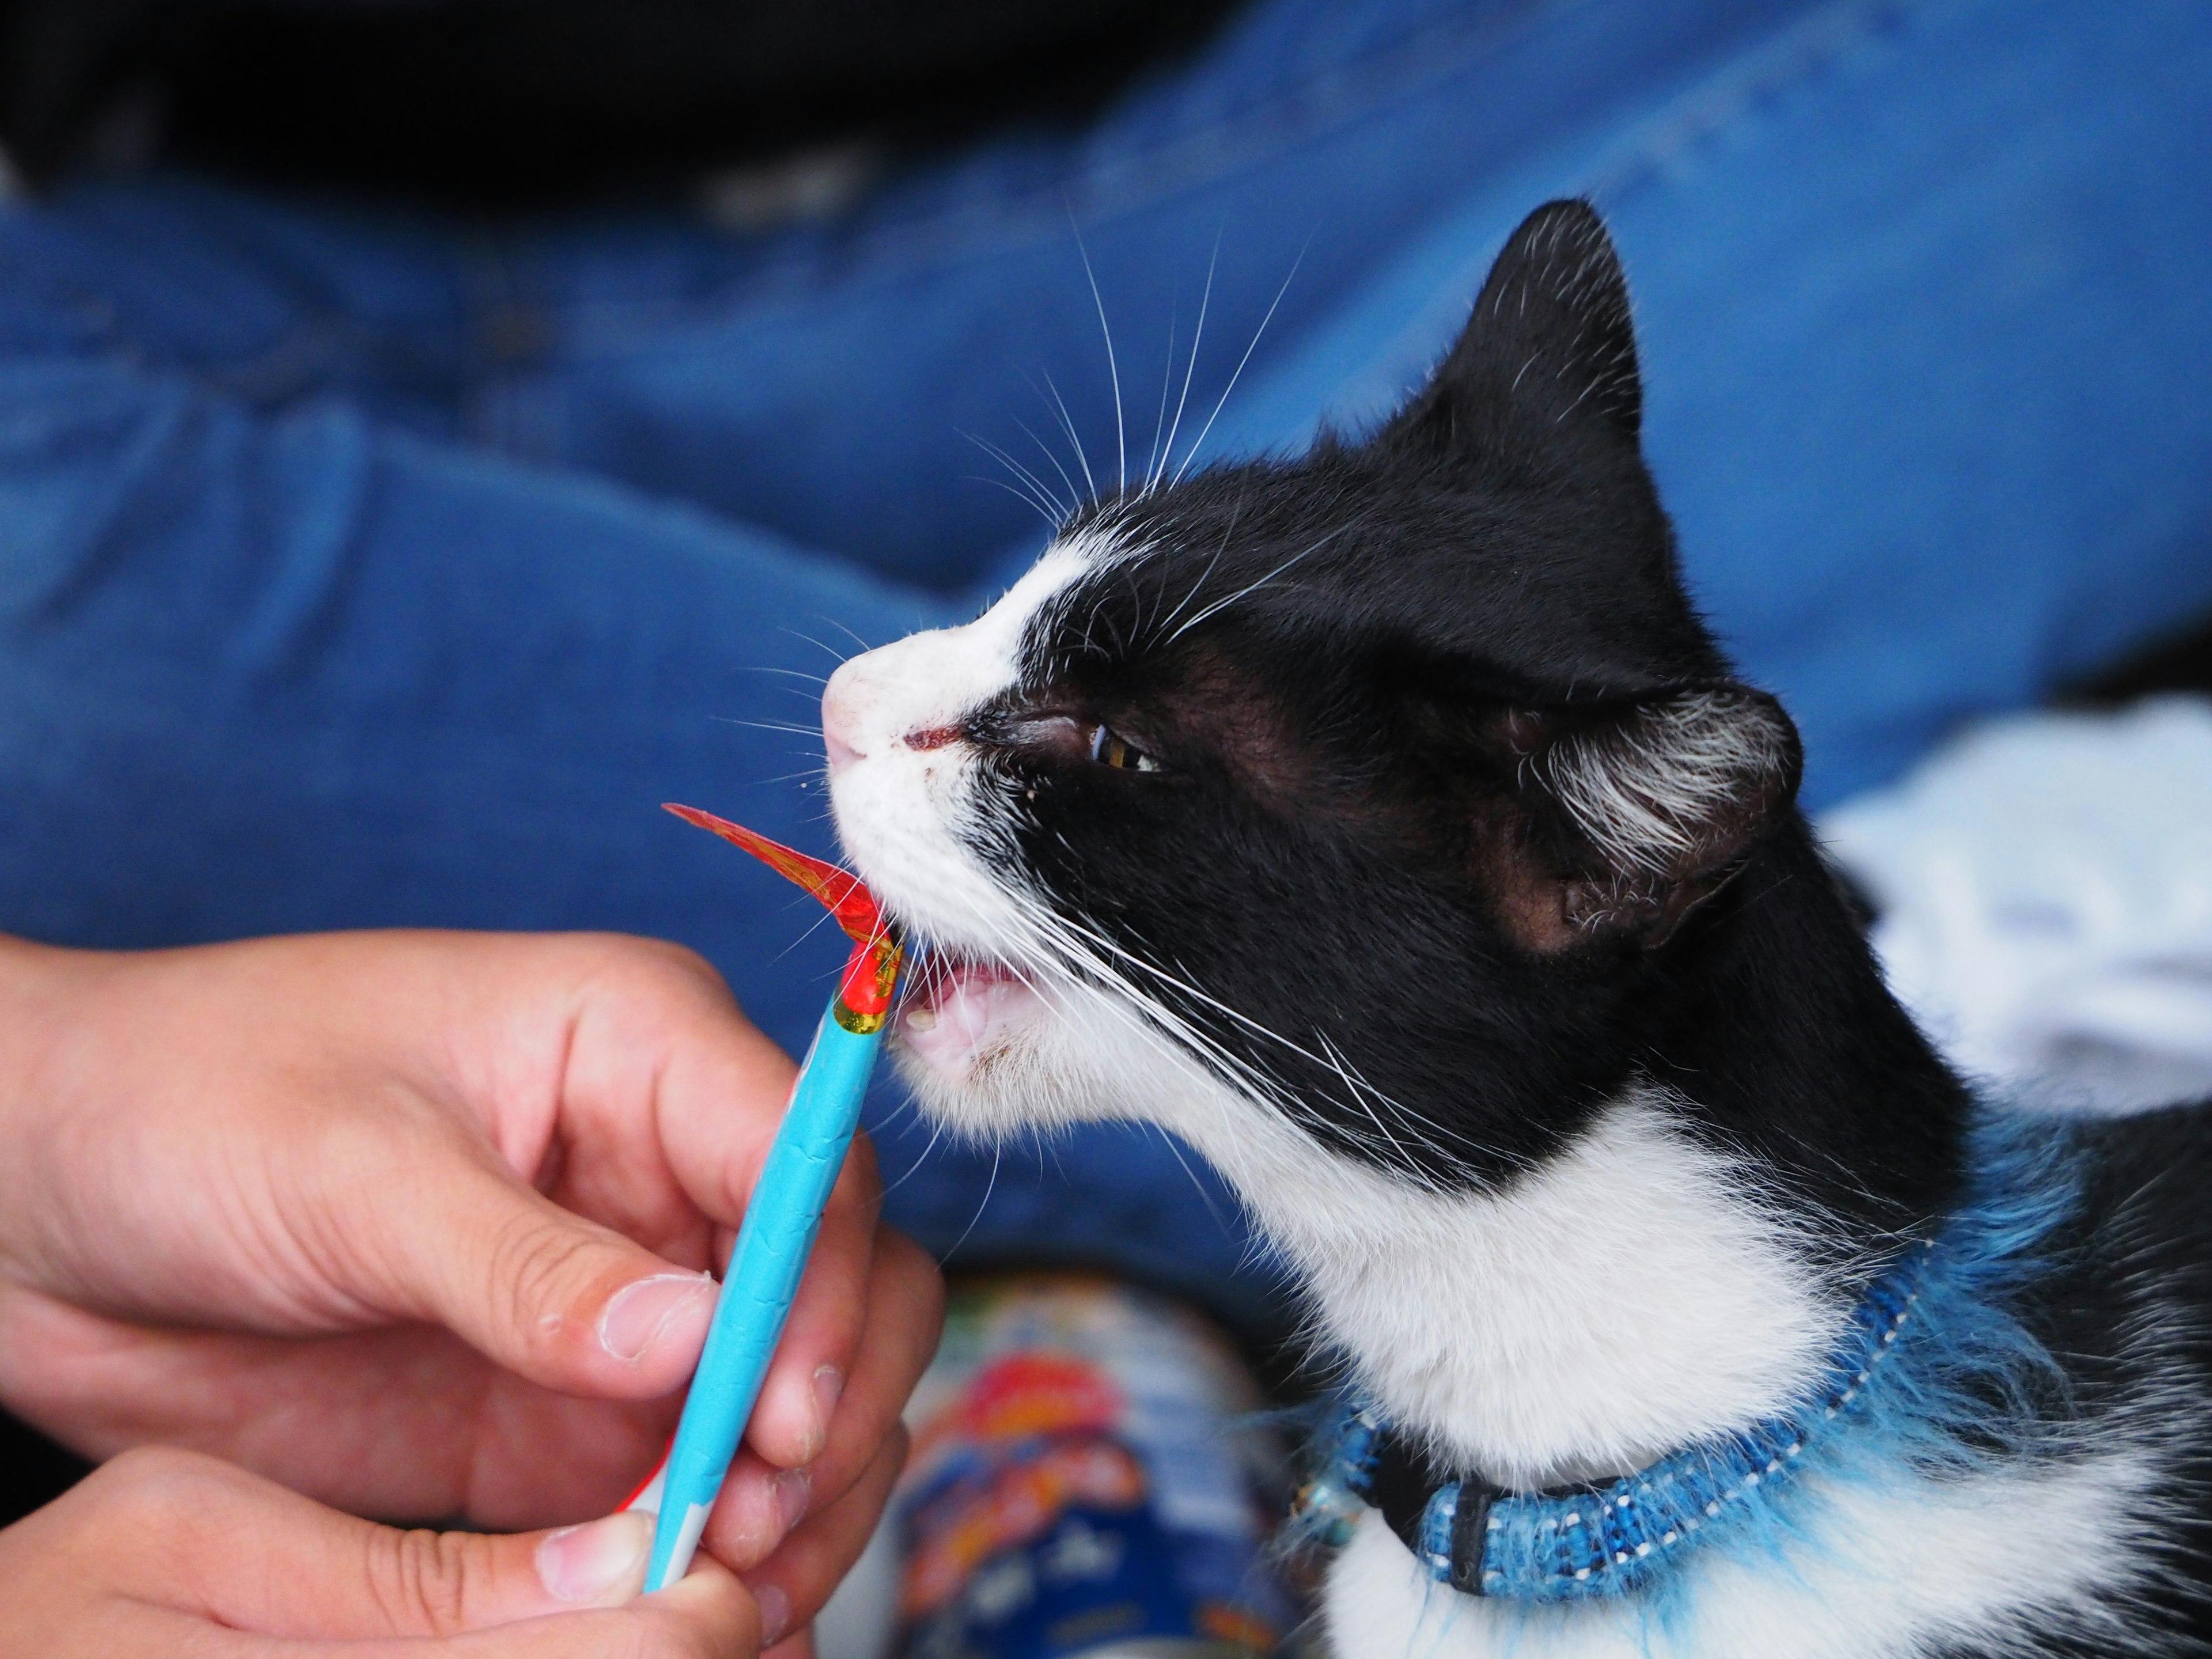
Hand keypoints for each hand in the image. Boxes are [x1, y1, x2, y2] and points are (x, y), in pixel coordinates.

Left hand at [0, 931, 942, 1639]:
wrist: (35, 1197)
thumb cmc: (184, 1098)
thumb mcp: (349, 1167)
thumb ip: (524, 1263)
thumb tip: (691, 1341)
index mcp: (636, 1042)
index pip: (803, 1157)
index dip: (817, 1287)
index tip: (773, 1417)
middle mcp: (661, 1165)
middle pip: (837, 1277)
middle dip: (829, 1403)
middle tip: (752, 1523)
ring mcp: (626, 1295)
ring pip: (790, 1391)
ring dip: (791, 1490)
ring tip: (728, 1587)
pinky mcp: (567, 1408)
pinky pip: (687, 1479)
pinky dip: (712, 1546)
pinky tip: (704, 1609)